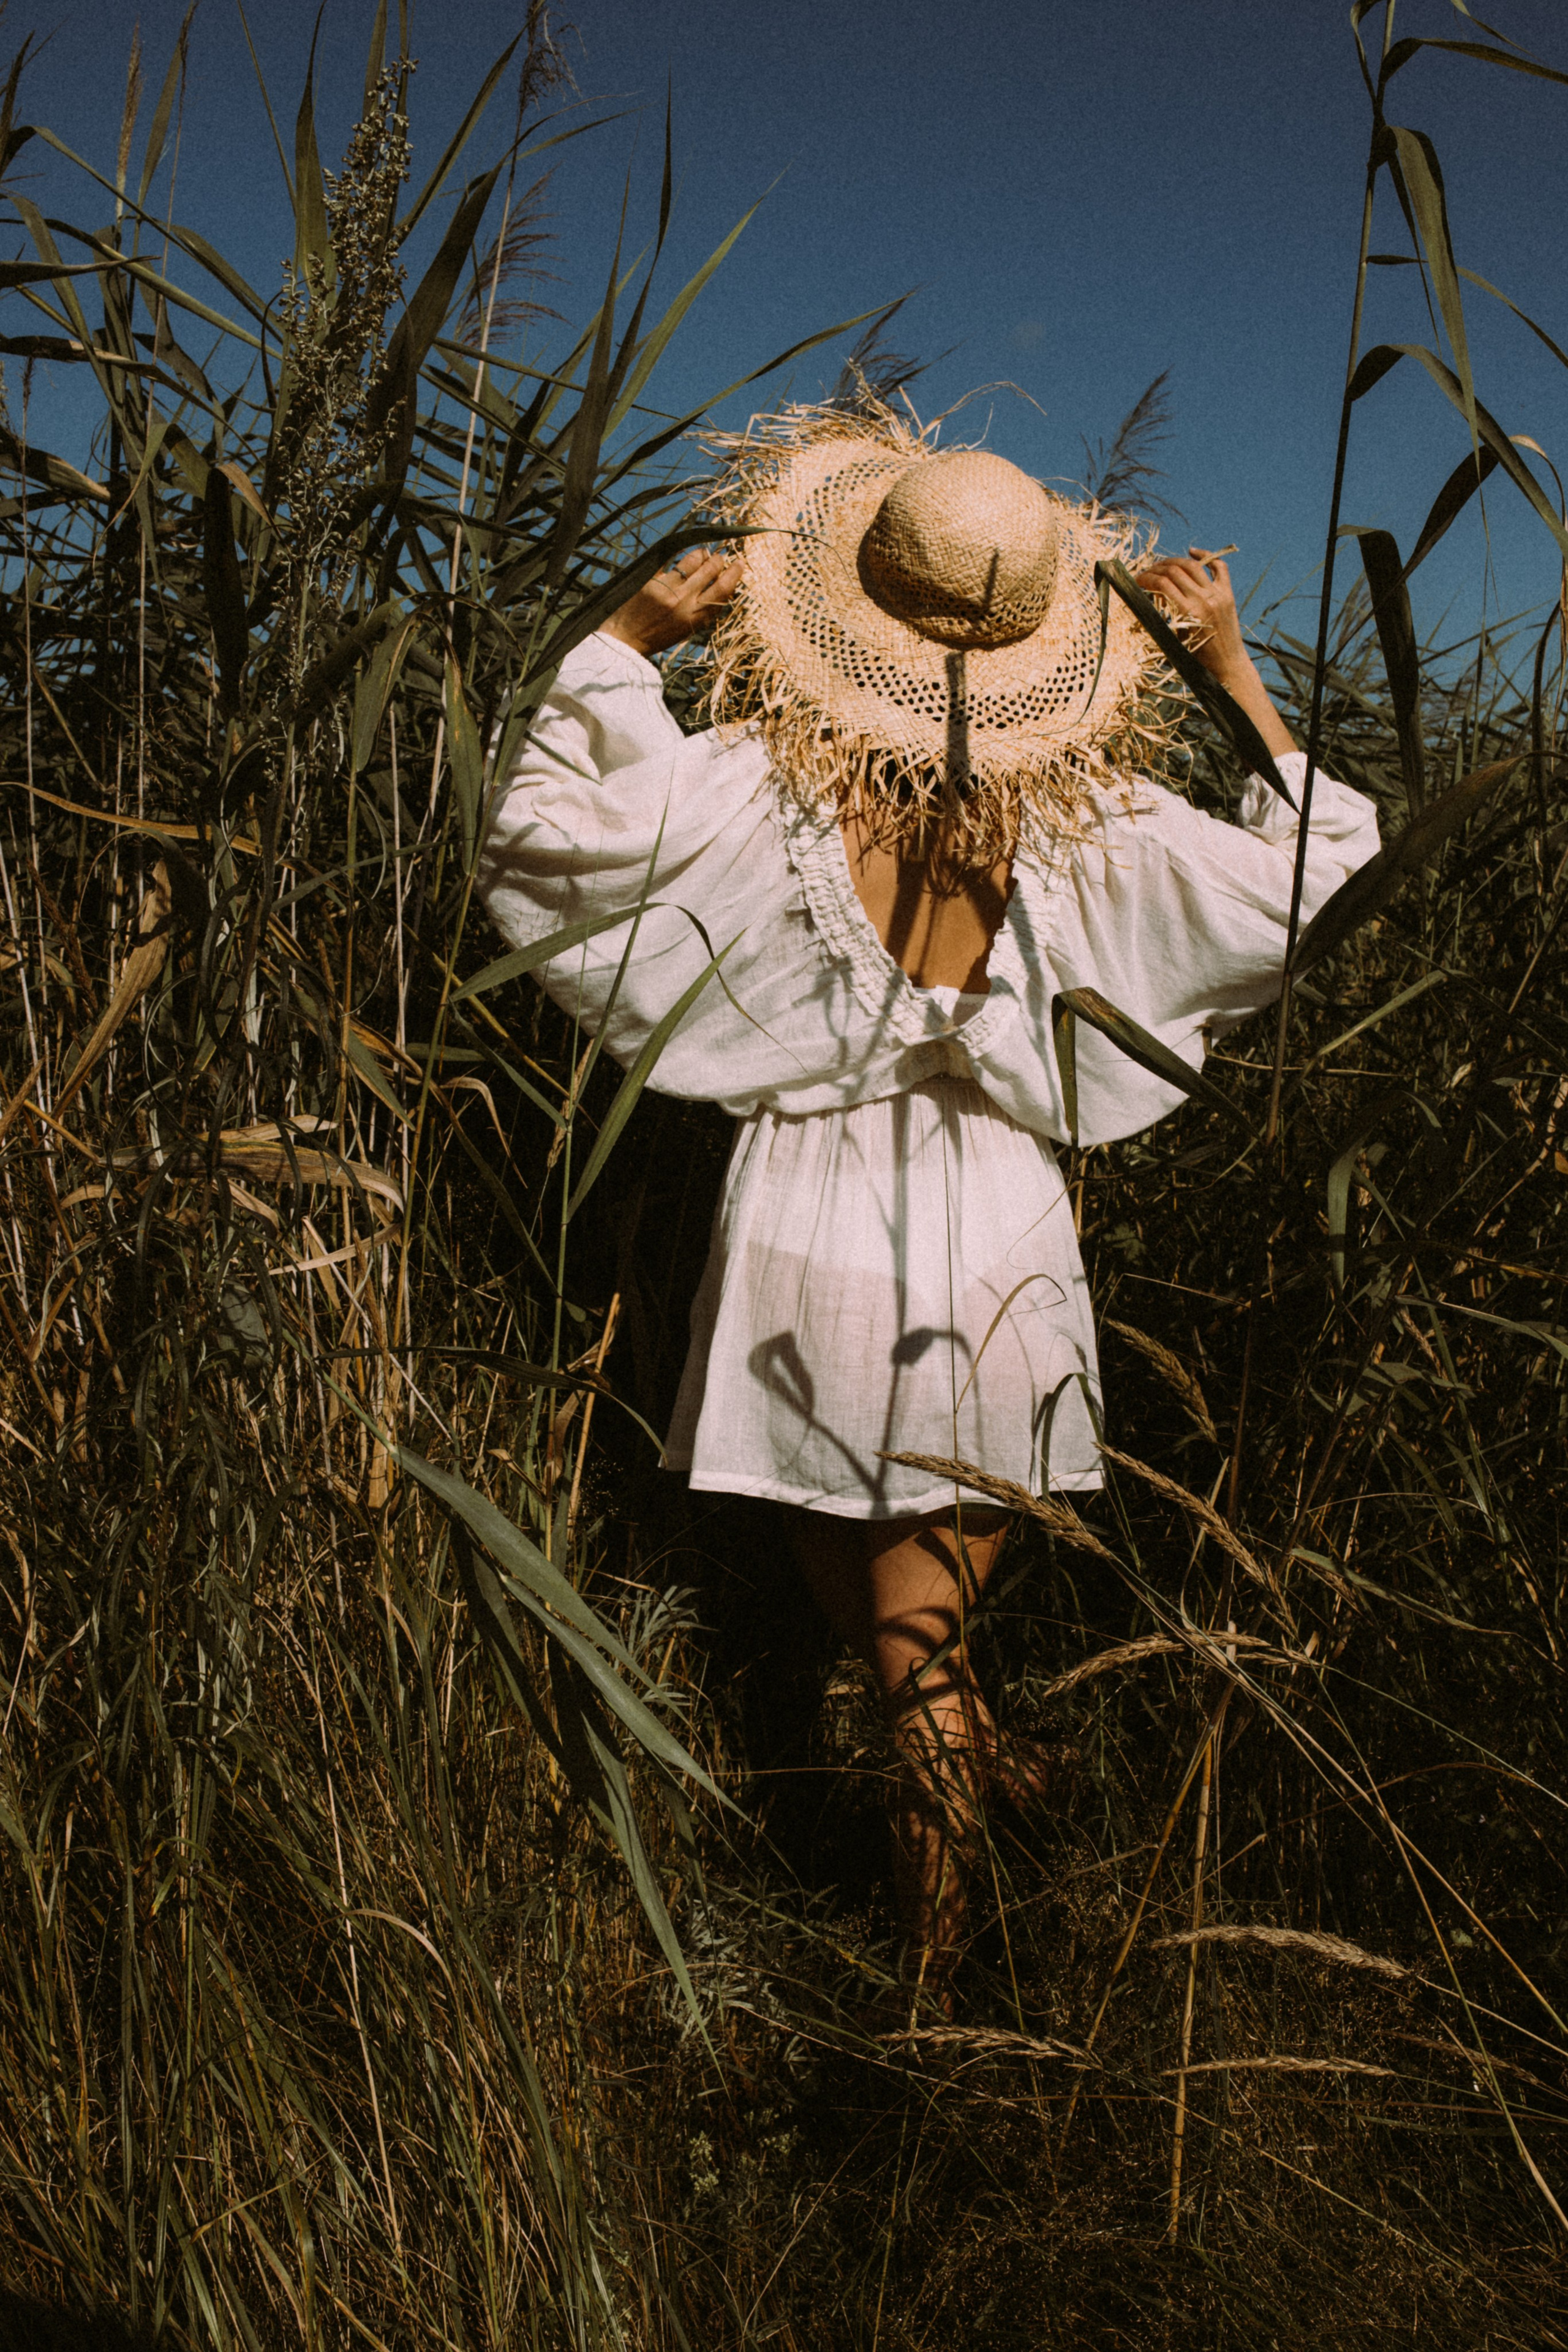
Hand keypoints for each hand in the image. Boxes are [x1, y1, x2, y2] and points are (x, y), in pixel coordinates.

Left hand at [599, 548, 743, 657]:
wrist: (626, 640)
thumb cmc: (658, 635)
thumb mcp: (686, 629)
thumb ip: (703, 610)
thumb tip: (721, 586)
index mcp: (695, 618)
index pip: (723, 590)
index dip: (734, 574)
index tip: (739, 564)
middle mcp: (684, 602)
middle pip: (710, 570)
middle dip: (718, 559)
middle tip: (718, 557)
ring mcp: (667, 589)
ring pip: (693, 560)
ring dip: (702, 554)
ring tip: (702, 555)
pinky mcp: (652, 580)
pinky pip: (672, 560)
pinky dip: (680, 555)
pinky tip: (682, 554)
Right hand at [1134, 546, 1297, 759]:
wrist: (1227, 666)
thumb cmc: (1197, 661)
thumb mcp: (1174, 642)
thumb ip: (1161, 620)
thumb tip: (1144, 603)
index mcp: (1189, 612)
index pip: (1162, 584)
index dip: (1146, 579)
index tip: (1135, 580)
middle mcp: (1205, 599)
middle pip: (1175, 571)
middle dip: (1156, 568)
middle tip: (1146, 573)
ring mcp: (1218, 594)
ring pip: (1193, 565)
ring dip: (1174, 561)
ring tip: (1162, 565)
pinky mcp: (1227, 593)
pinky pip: (1218, 567)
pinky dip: (1205, 556)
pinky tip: (1192, 552)